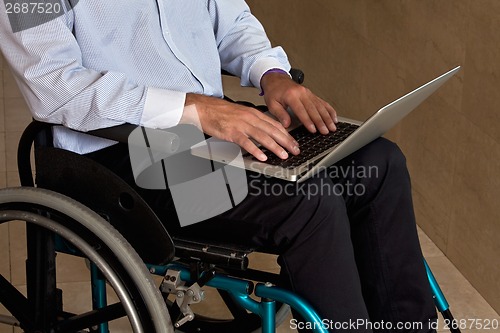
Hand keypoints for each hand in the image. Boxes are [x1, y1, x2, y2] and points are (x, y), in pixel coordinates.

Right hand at [180, 93, 299, 161]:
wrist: (203, 108)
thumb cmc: (220, 112)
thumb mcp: (241, 114)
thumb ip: (253, 122)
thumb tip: (264, 132)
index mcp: (253, 113)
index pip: (275, 124)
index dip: (287, 134)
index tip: (294, 142)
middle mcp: (250, 118)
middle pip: (272, 130)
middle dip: (286, 141)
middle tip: (295, 150)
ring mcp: (241, 125)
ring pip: (262, 136)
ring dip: (275, 147)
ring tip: (283, 155)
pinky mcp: (232, 132)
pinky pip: (246, 142)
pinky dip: (255, 150)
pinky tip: (262, 156)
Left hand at [261, 72, 337, 133]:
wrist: (277, 79)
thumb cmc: (274, 92)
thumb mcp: (272, 104)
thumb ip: (280, 114)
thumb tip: (287, 125)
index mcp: (291, 95)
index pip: (301, 110)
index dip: (308, 121)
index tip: (313, 129)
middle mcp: (302, 93)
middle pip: (313, 109)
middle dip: (321, 121)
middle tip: (326, 131)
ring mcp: (308, 93)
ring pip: (320, 106)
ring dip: (327, 117)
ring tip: (332, 127)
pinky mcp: (312, 94)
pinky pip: (322, 102)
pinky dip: (329, 110)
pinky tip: (334, 117)